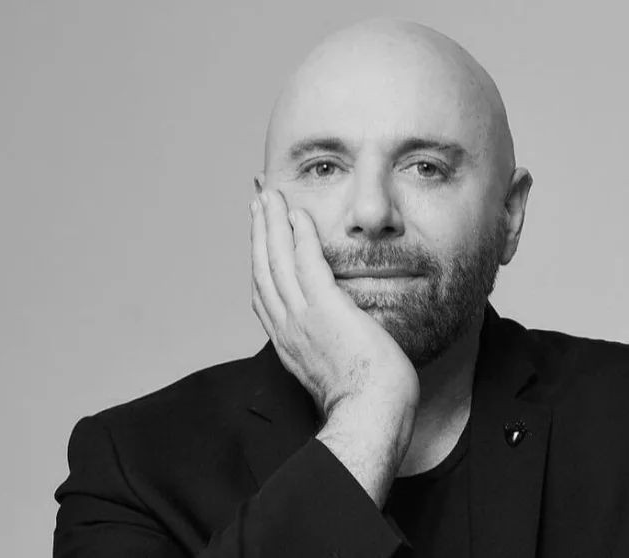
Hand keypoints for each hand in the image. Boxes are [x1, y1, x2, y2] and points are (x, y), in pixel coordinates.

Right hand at [249, 189, 419, 419]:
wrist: (372, 415)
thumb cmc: (365, 400)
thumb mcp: (336, 371)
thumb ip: (330, 347)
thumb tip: (341, 334)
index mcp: (288, 343)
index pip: (265, 292)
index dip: (259, 260)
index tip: (260, 236)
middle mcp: (287, 328)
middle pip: (263, 269)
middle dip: (258, 232)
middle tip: (257, 201)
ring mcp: (303, 318)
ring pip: (277, 260)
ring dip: (272, 224)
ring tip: (269, 195)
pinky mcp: (325, 310)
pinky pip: (307, 263)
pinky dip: (299, 236)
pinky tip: (299, 214)